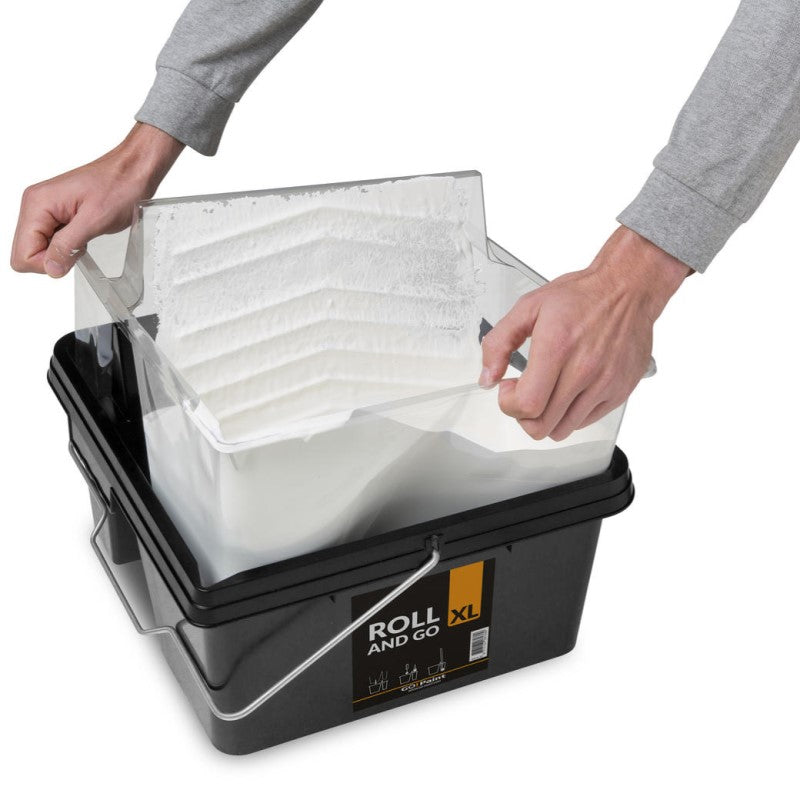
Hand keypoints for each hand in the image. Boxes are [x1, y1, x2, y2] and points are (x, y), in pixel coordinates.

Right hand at [10, 123, 183, 277]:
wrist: (133, 170)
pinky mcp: (56, 213)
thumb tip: (50, 269)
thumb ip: (68, 246)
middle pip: (27, 253)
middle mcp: (35, 205)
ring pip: (40, 248)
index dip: (48, 263)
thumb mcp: (94, 221)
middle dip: (54, 257)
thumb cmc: (119, 186)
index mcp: (37, 204)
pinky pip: (52, 240)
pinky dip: (68, 243)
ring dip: (63, 250)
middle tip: (79, 243)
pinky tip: (84, 232)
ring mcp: (44, 209)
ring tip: (84, 234)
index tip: (71, 254)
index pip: (22, 254)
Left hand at [479, 226, 691, 440]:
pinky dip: (568, 415)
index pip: (527, 404)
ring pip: (562, 430)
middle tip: (523, 392)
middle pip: (541, 425)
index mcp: (558, 347)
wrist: (627, 289)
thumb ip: (499, 342)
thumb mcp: (528, 307)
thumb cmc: (581, 296)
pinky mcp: (619, 391)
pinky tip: (565, 391)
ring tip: (544, 392)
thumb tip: (487, 377)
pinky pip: (585, 422)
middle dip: (521, 415)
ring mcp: (604, 384)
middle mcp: (584, 369)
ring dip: (544, 418)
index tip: (508, 387)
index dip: (509, 404)